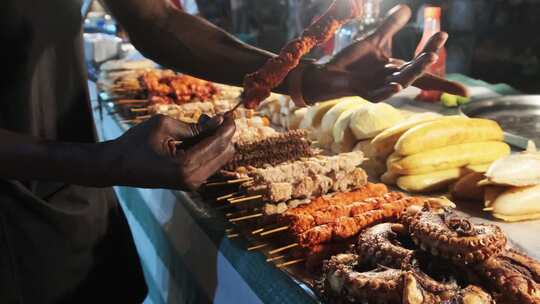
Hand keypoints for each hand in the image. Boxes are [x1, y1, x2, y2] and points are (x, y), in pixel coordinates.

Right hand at [108, 114, 235, 189]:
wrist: (116, 167)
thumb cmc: (136, 143)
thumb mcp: (164, 125)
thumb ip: (194, 125)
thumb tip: (219, 121)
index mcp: (186, 166)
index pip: (219, 144)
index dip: (228, 126)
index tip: (230, 112)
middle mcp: (193, 179)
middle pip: (225, 153)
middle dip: (224, 133)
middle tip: (211, 116)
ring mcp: (192, 183)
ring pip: (220, 158)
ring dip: (216, 140)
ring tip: (199, 123)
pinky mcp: (190, 182)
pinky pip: (209, 163)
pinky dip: (208, 148)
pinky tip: (195, 135)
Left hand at [301, 5, 467, 103]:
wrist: (328, 74)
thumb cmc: (351, 62)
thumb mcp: (373, 41)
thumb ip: (390, 27)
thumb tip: (406, 9)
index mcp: (396, 69)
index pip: (424, 73)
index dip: (444, 82)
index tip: (465, 90)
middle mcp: (391, 80)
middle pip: (415, 72)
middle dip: (427, 60)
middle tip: (437, 44)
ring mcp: (378, 88)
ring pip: (402, 81)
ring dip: (414, 71)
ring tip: (428, 58)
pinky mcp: (364, 94)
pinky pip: (378, 95)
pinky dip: (387, 91)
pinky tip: (396, 85)